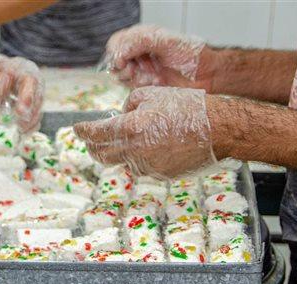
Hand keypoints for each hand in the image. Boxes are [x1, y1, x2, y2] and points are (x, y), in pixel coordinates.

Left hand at [74, 86, 217, 178]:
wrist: (219, 129)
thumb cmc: (187, 107)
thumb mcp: (152, 94)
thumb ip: (129, 104)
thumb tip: (120, 114)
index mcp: (130, 128)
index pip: (95, 134)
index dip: (83, 131)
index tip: (77, 128)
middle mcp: (134, 151)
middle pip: (101, 155)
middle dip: (92, 147)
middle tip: (90, 141)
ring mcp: (147, 166)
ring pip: (122, 162)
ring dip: (118, 152)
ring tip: (126, 140)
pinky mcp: (160, 175)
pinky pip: (142, 167)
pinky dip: (139, 158)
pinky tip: (149, 147)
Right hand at [103, 25, 216, 89]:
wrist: (206, 75)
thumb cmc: (191, 55)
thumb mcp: (166, 41)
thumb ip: (140, 41)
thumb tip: (119, 54)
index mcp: (143, 38)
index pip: (117, 42)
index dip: (116, 52)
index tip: (123, 61)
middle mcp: (139, 53)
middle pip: (115, 60)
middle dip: (126, 66)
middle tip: (138, 69)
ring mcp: (140, 70)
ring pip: (121, 76)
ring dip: (136, 77)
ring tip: (154, 75)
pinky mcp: (144, 85)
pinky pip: (132, 87)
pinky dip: (143, 86)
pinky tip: (157, 82)